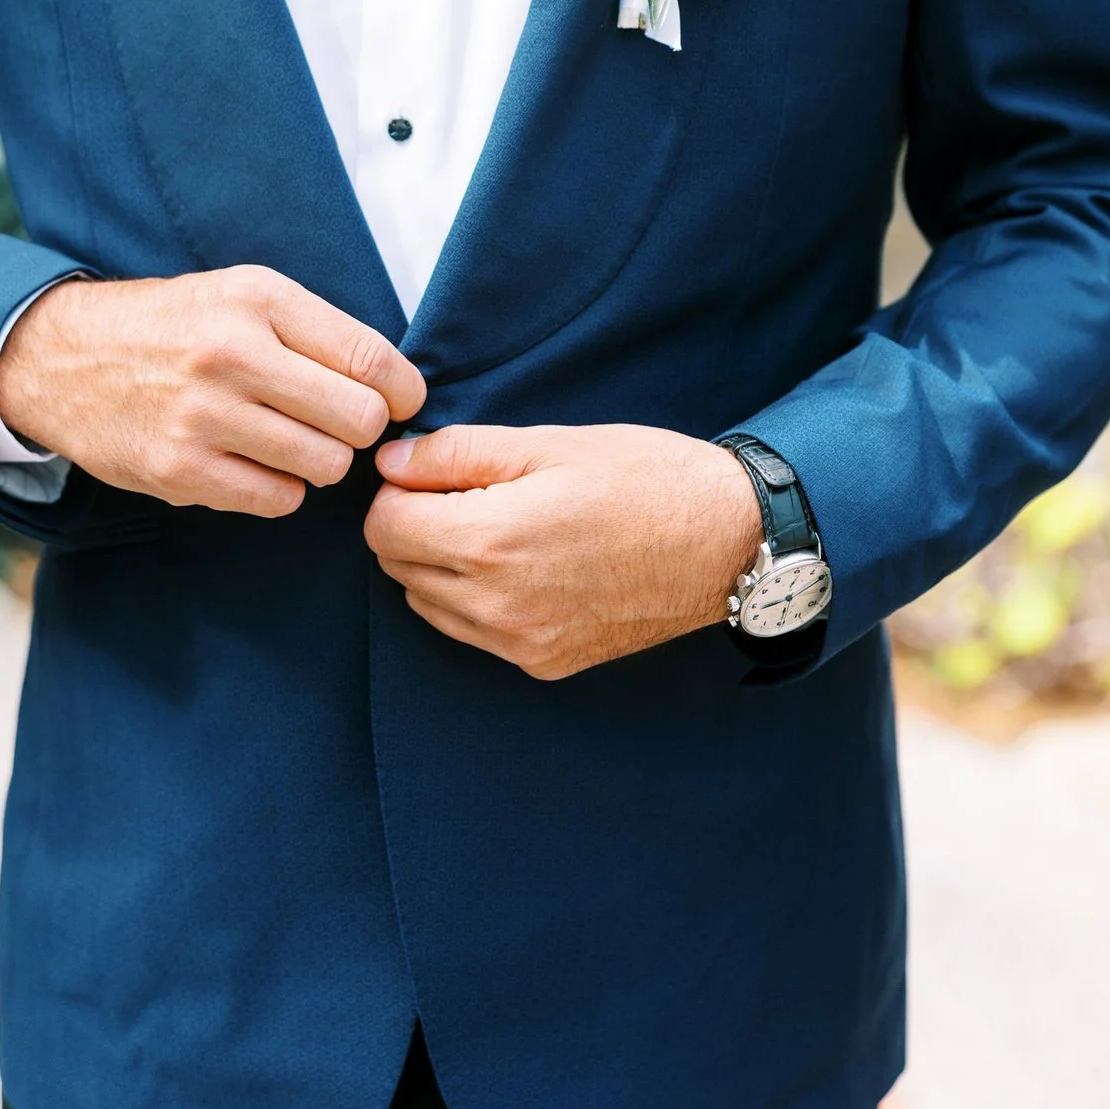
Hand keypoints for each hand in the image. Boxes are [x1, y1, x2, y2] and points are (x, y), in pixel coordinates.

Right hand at [0, 268, 425, 517]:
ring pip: (324, 466)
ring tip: (290, 440)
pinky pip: (276, 500)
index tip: (398, 401)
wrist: (63, 358)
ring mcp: (202, 416)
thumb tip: (399, 387)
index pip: (370, 357)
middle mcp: (231, 354)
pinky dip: (279, 489)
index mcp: (257, 299)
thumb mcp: (241, 294)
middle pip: (357, 419)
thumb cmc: (174, 326)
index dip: (402, 390)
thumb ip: (316, 330)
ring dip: (320, 461)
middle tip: (335, 422)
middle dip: (360, 428)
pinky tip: (254, 463)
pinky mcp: (178, 471)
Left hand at [366, 424, 763, 678]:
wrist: (725, 542)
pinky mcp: (543, 663)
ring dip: (439, 566)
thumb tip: (390, 463)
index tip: (432, 473)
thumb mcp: (547, 444)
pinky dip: (474, 599)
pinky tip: (521, 565)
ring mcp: (520, 643)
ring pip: (428, 605)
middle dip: (413, 526)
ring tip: (497, 527)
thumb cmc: (643, 479)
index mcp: (489, 541)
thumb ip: (456, 454)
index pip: (384, 528)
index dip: (398, 491)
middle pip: (398, 567)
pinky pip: (473, 633)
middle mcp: (495, 605)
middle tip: (467, 493)